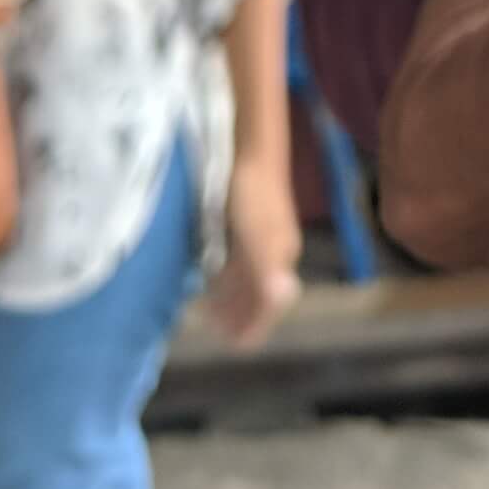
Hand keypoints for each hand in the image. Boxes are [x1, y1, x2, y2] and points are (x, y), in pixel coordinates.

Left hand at [207, 154, 301, 350]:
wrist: (249, 148)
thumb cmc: (250, 192)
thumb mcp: (254, 234)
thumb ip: (266, 268)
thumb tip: (284, 298)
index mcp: (280, 259)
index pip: (270, 309)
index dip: (249, 328)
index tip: (224, 340)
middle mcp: (277, 255)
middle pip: (260, 299)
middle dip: (236, 317)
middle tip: (207, 325)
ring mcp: (265, 243)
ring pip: (248, 284)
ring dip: (229, 301)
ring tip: (203, 309)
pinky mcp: (252, 230)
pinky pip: (241, 266)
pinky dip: (225, 281)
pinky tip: (207, 280)